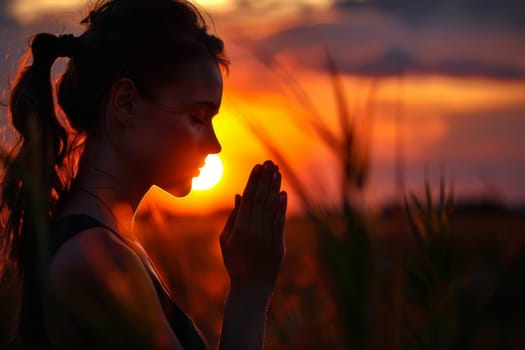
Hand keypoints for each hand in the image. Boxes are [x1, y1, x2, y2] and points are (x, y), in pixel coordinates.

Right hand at [220, 160, 286, 291]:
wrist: (251, 286)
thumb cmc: (235, 262)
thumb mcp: (226, 241)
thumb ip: (233, 217)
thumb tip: (240, 195)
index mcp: (239, 228)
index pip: (248, 199)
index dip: (253, 181)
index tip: (257, 166)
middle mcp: (254, 231)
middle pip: (260, 199)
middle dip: (265, 180)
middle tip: (269, 163)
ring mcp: (267, 238)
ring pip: (271, 208)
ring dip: (274, 188)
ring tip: (277, 172)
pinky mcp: (278, 244)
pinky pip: (280, 223)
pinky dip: (282, 207)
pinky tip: (283, 193)